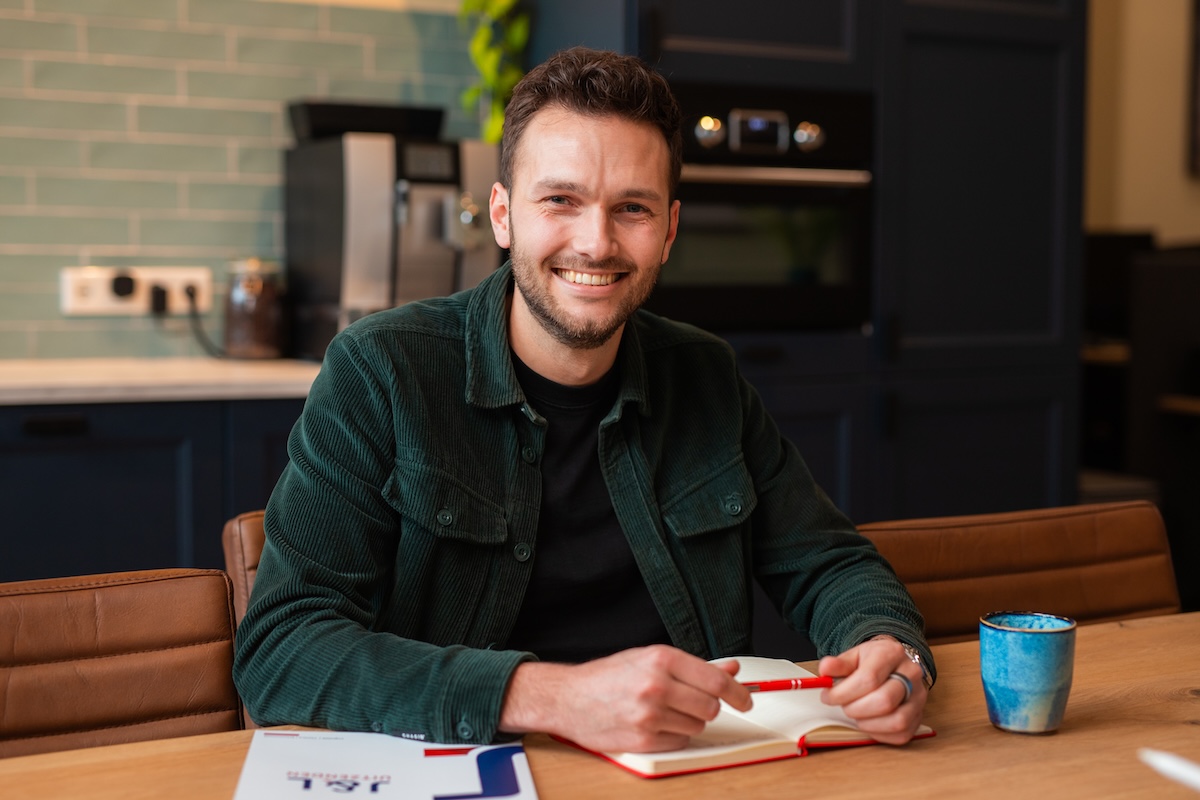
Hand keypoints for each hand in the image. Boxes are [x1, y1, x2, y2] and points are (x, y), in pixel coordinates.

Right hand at [499, 645, 751, 752]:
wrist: (569, 698)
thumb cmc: (609, 676)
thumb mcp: (650, 659)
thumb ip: (694, 666)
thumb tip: (731, 669)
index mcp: (661, 659)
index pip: (716, 680)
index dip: (738, 692)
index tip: (746, 700)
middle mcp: (657, 685)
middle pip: (711, 707)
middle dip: (707, 707)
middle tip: (691, 702)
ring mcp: (650, 715)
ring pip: (697, 726)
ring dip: (688, 721)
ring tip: (663, 710)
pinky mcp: (644, 740)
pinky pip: (680, 743)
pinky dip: (674, 736)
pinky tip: (654, 725)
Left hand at [817, 635, 926, 743]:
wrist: (894, 664)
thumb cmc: (872, 661)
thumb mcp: (854, 656)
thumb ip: (838, 664)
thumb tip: (825, 669)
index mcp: (892, 653)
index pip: (869, 678)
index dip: (843, 692)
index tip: (828, 696)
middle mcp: (911, 674)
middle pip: (884, 701)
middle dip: (856, 709)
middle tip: (844, 706)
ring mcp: (919, 697)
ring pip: (897, 721)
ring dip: (868, 723)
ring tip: (856, 714)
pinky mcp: (919, 716)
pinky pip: (901, 734)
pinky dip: (879, 733)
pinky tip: (868, 722)